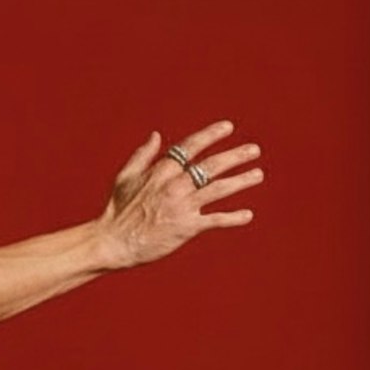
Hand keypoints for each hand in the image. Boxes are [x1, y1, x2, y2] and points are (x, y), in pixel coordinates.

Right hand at [95, 120, 264, 269]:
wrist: (112, 243)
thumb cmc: (116, 211)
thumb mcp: (125, 177)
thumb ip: (143, 155)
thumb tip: (156, 135)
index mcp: (160, 172)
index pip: (190, 147)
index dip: (210, 135)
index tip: (227, 127)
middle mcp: (174, 186)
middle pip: (211, 166)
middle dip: (235, 156)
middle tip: (254, 150)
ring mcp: (182, 206)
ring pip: (218, 189)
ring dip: (241, 181)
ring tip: (257, 174)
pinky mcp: (186, 228)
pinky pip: (214, 220)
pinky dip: (232, 217)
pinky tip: (247, 215)